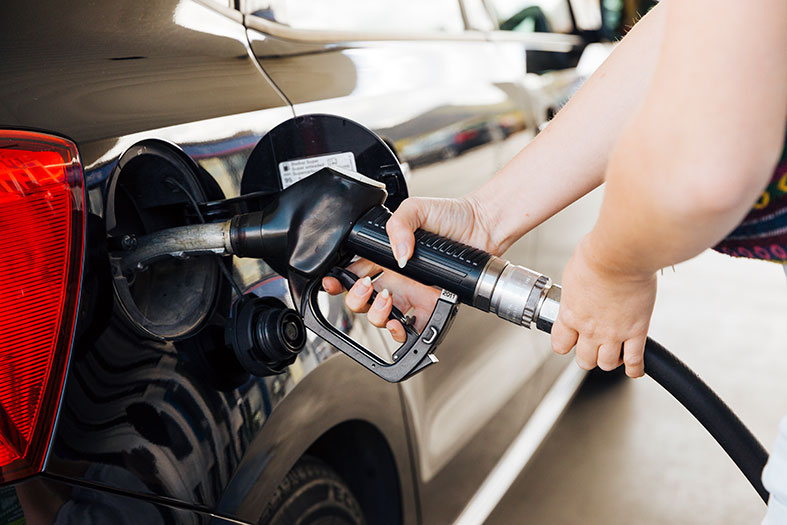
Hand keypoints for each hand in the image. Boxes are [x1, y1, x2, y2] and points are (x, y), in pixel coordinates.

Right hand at [323, 196, 497, 341]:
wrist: (481, 227)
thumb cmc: (451, 215)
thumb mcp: (416, 208)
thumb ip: (397, 225)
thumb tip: (396, 255)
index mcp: (384, 255)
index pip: (352, 271)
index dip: (338, 280)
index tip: (333, 281)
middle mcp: (395, 277)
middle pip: (361, 300)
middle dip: (356, 299)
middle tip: (365, 287)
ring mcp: (411, 293)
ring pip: (381, 317)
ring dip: (377, 315)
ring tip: (387, 300)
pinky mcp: (430, 305)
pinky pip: (411, 328)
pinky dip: (402, 332)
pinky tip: (402, 323)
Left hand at [550, 236, 656, 377]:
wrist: (619, 253)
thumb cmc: (596, 255)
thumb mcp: (573, 273)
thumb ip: (575, 291)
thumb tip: (578, 288)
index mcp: (570, 314)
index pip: (561, 344)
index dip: (567, 344)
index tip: (571, 340)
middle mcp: (589, 328)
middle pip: (584, 360)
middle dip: (589, 356)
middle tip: (595, 347)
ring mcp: (613, 333)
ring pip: (607, 364)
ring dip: (610, 361)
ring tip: (614, 353)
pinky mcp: (636, 331)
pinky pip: (634, 361)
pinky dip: (634, 368)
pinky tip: (633, 367)